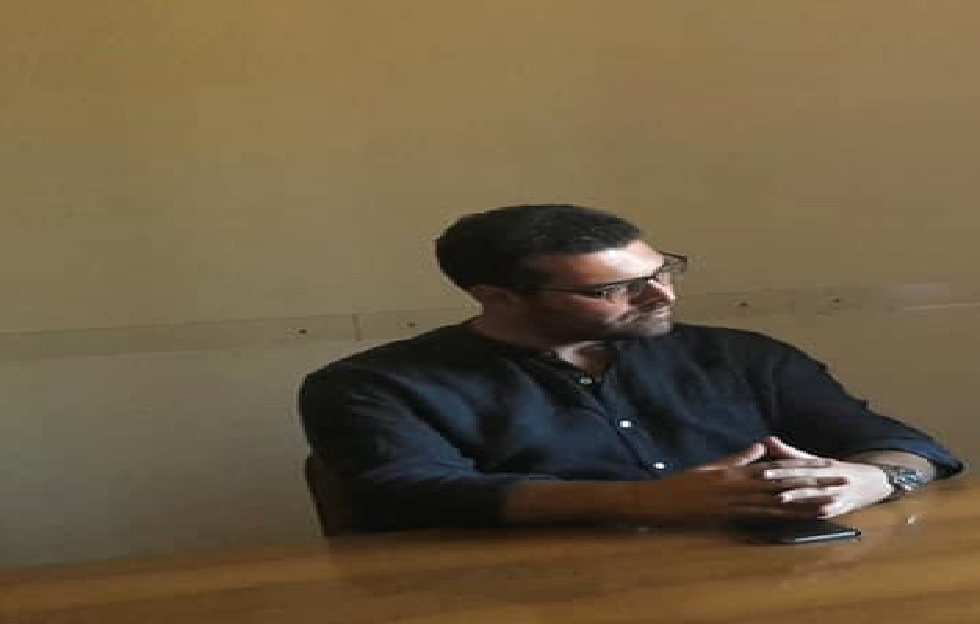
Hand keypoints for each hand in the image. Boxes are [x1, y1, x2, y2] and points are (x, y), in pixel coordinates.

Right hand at [629, 441, 846, 522]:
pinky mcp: (730, 513)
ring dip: (807, 499)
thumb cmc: (683, 484)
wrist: (661, 499)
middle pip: (785, 480)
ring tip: (831, 500)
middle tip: (839, 479)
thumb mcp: (712, 467)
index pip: (776, 466)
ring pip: (779, 497)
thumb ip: (739, 459)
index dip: (802, 465)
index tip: (825, 463)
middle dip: (814, 480)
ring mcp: (737, 498)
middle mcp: (741, 482)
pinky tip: (801, 517)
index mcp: (737, 469)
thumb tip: (761, 447)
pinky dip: (784, 515)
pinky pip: (763, 514)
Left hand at [759, 436, 892, 516]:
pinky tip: (805, 514)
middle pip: (804, 477)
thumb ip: (790, 454)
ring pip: (815, 494)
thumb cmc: (838, 471)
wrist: (874, 482)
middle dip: (784, 478)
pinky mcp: (843, 508)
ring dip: (798, 496)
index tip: (761, 468)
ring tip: (781, 497)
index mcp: (823, 464)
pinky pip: (828, 510)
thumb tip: (766, 440)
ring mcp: (838, 493)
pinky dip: (817, 512)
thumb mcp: (816, 461)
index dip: (779, 466)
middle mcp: (831, 476)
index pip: (798, 464)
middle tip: (763, 479)